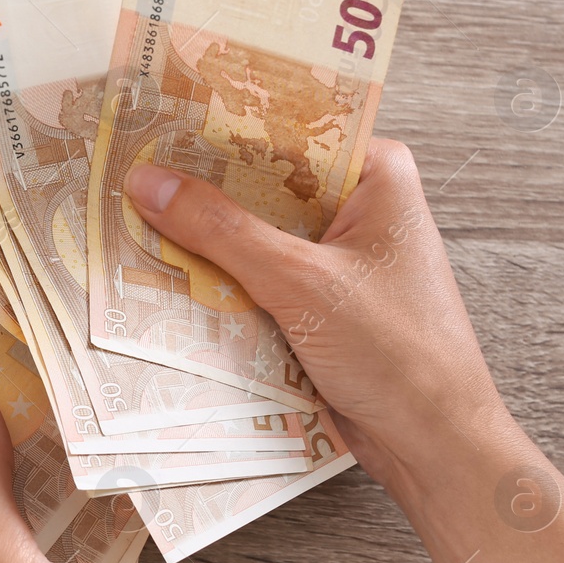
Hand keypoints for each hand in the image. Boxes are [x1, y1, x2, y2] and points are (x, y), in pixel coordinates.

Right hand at [125, 138, 513, 491]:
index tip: (157, 119)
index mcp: (376, 174)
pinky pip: (257, 277)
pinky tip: (165, 277)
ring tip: (131, 219)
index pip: (287, 127)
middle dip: (203, 185)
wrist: (433, 444)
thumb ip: (221, 230)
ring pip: (255, 233)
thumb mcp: (299, 282)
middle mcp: (359, 206)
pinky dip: (220, 281)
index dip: (221, 125)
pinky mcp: (319, 303)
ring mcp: (338, 257)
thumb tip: (149, 183)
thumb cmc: (397, 353)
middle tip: (129, 171)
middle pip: (264, 181)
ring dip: (205, 239)